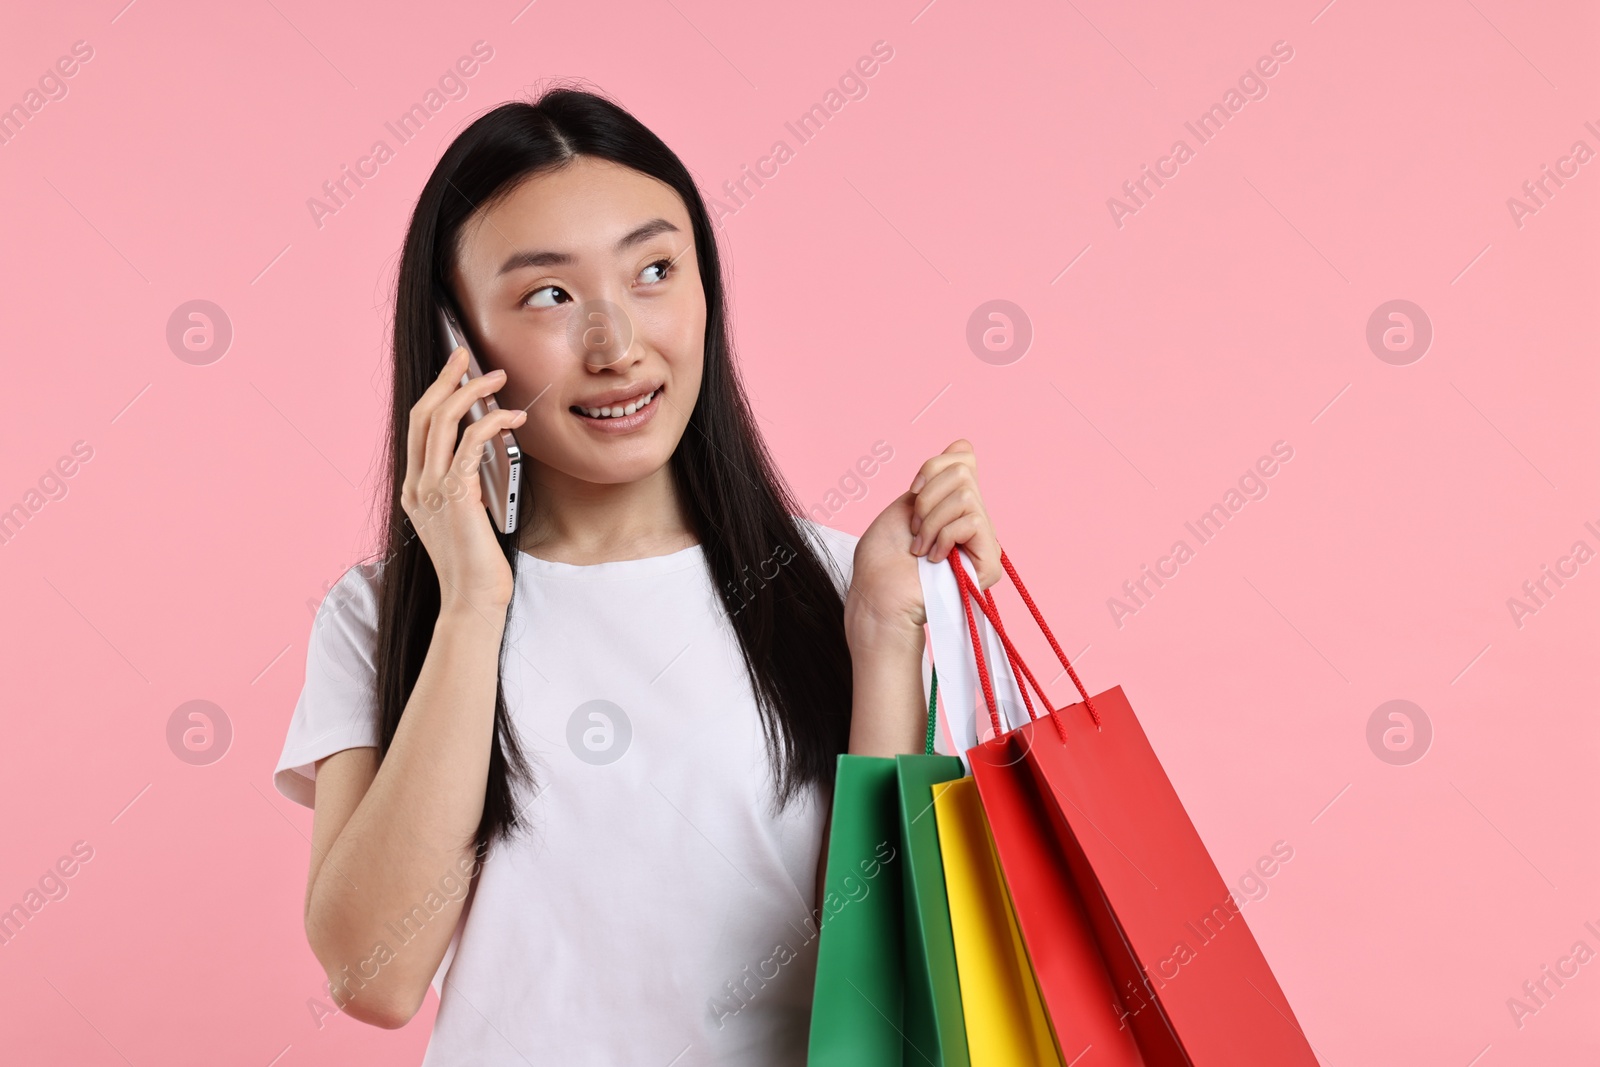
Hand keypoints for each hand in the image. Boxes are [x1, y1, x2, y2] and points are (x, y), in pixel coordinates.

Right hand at [401, 346, 527, 613]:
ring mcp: (432, 491)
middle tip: (467, 356)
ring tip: (496, 378)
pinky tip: (512, 418)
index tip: (454, 370)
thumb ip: (465, 485)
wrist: (472, 601)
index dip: (435, 393)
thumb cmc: (477, 565)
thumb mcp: (465, 517)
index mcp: (415, 489)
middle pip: (422, 415)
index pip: (418, 427)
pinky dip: (491, 423)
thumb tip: (487, 451)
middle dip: (445, 379)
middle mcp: (417, 485)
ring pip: (442, 423)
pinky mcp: (455, 497)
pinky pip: (470, 446)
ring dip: (471, 393)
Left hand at [845, 439, 1000, 643]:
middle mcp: (972, 517)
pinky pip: (973, 521)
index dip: (935, 465)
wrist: (877, 594)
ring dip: (931, 521)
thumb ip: (935, 477)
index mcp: (952, 503)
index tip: (912, 491)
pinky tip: (933, 559)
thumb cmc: (883, 558)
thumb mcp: (906, 504)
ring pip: (966, 496)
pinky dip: (944, 536)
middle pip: (964, 471)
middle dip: (927, 498)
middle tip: (914, 529)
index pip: (965, 456)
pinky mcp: (989, 562)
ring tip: (920, 547)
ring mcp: (982, 540)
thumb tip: (963, 446)